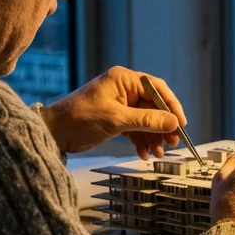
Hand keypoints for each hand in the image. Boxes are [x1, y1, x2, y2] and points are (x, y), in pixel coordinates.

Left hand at [39, 66, 185, 157]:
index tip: (180, 123)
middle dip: (162, 126)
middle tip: (172, 143)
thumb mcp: (116, 119)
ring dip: (152, 137)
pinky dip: (140, 141)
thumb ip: (146, 120)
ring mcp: (120, 104)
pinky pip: (135, 128)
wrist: (54, 132)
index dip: (171, 106)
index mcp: (124, 79)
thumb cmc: (80, 118)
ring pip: (145, 120)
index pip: (156, 88)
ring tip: (157, 154)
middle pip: (153, 106)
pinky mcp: (115, 118)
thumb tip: (173, 122)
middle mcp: (124, 89)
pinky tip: (143, 154)